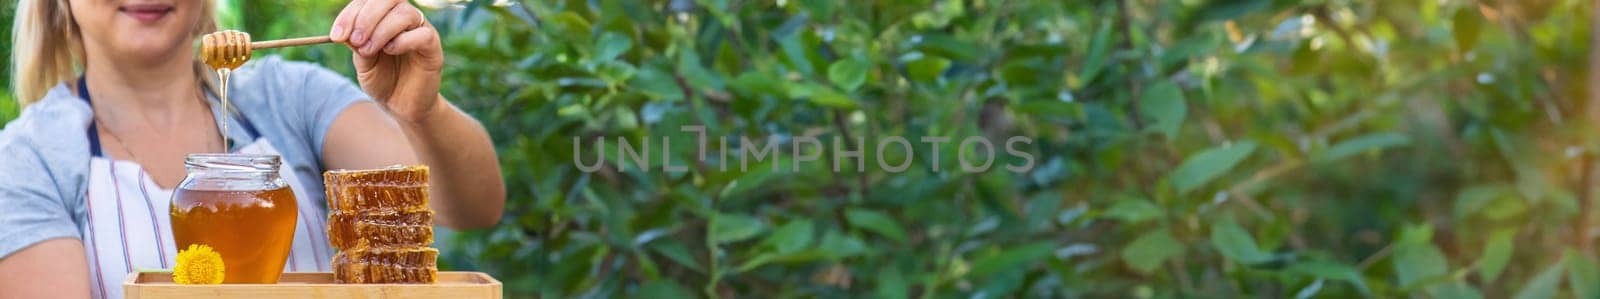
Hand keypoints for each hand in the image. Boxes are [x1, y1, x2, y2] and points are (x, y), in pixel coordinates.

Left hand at [328, 0, 443, 122]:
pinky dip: (402, 41)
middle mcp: (404, 18)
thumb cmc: (382, 80)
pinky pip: (422, 35)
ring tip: (368, 50)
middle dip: (365, 18)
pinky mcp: (433, 47)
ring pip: (404, 13)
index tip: (336, 36)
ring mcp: (420, 30)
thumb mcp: (362, 61)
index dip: (350, 14)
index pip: (368, 1)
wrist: (401, 105)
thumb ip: (356, 43)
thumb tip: (346, 31)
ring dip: (380, 30)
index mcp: (384, 16)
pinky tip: (390, 51)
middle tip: (355, 40)